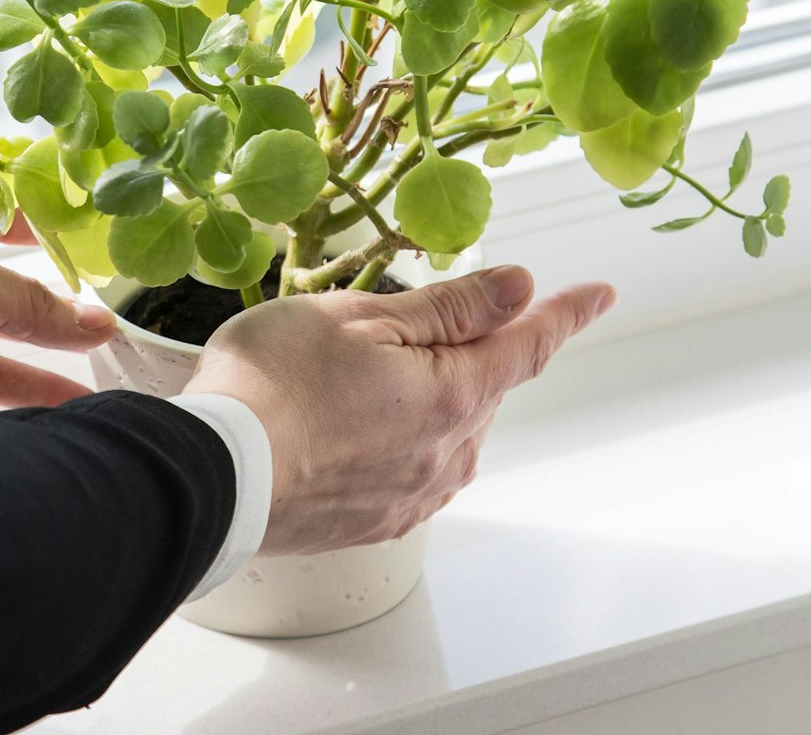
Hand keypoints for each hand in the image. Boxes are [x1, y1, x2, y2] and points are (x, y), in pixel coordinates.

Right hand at [182, 266, 615, 553]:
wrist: (213, 478)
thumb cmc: (271, 387)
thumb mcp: (359, 318)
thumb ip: (447, 307)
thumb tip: (518, 289)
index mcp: (452, 393)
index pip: (528, 344)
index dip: (564, 313)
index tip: (597, 294)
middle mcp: (446, 453)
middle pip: (483, 387)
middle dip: (465, 351)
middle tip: (401, 326)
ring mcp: (411, 494)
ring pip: (451, 432)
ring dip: (431, 398)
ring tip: (362, 376)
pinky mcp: (375, 521)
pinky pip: (415, 471)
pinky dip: (403, 440)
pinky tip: (356, 428)